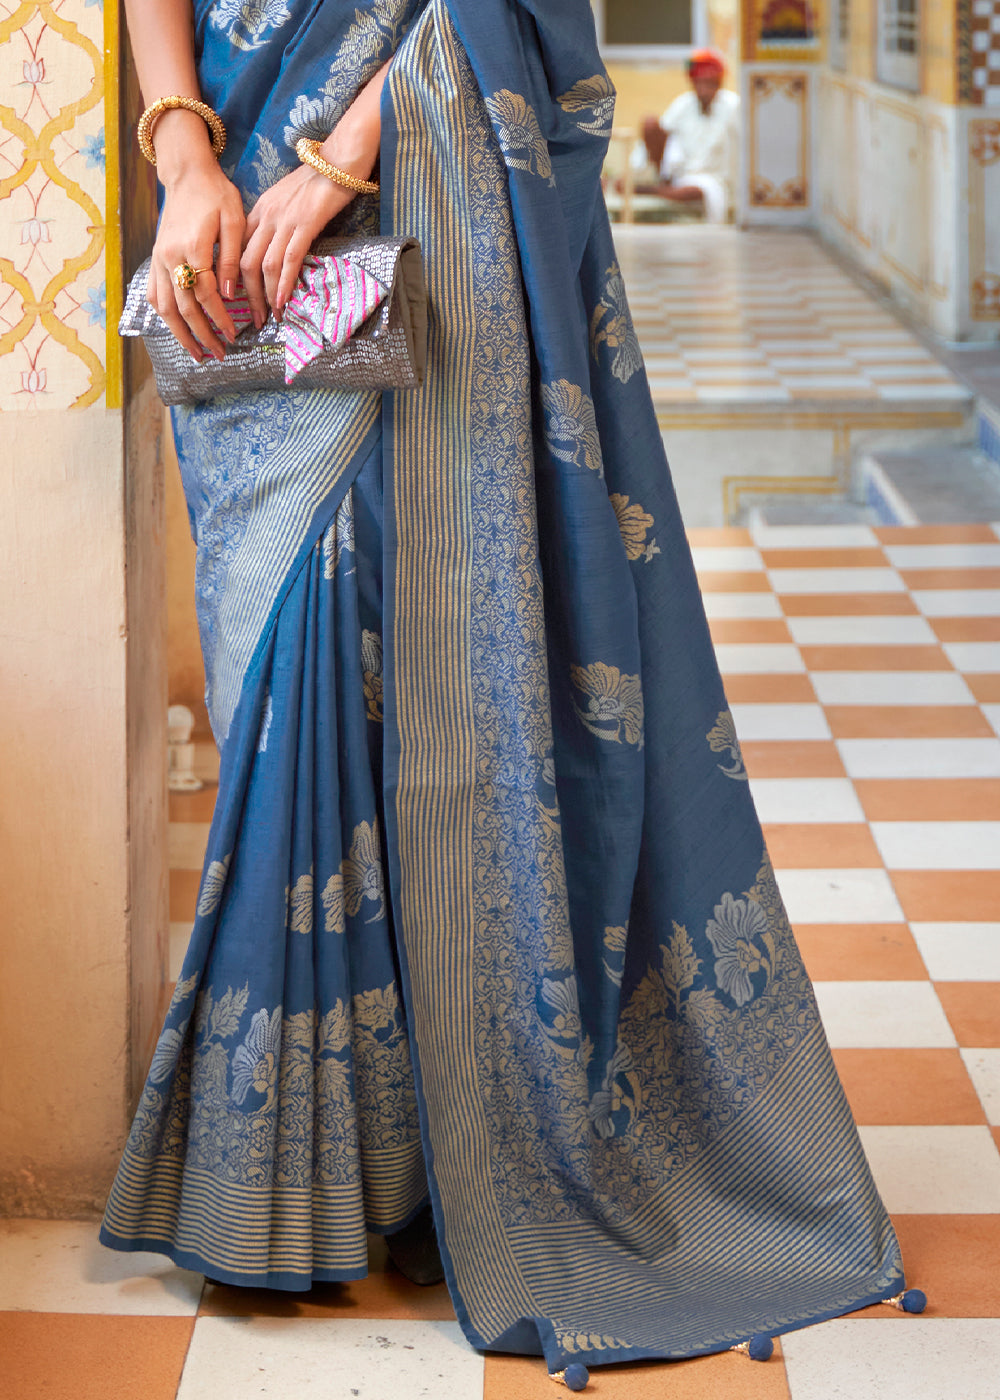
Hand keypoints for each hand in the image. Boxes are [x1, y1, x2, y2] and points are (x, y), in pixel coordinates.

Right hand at [148, 147, 245, 361]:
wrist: (187, 176)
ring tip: (197, 353)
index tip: (234, 335)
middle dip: (202, 335)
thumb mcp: (233, 220)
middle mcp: (170, 256)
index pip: (206, 294)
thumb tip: (230, 293)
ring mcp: (159, 259)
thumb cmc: (216, 195)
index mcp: (192, 247)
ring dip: (180, 333)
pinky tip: (177, 330)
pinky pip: (154, 294)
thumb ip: (232, 258)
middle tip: (219, 354)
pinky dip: (164, 316)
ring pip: (164, 306)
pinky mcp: (155, 259)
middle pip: (184, 307)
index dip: (219, 318)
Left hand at [241, 58, 387, 321]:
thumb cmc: (318, 179)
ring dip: (265, 297)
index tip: (238, 301)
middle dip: (247, 296)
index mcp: (259, 211)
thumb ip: (276, 222)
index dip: (235, 279)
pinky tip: (283, 302)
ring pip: (264, 266)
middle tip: (252, 320)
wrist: (339, 158)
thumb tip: (275, 249)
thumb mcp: (286, 199)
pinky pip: (289, 259)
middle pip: (245, 263)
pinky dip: (284, 284)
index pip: (238, 250)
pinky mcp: (305, 224)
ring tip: (269, 318)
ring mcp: (285, 220)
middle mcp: (266, 216)